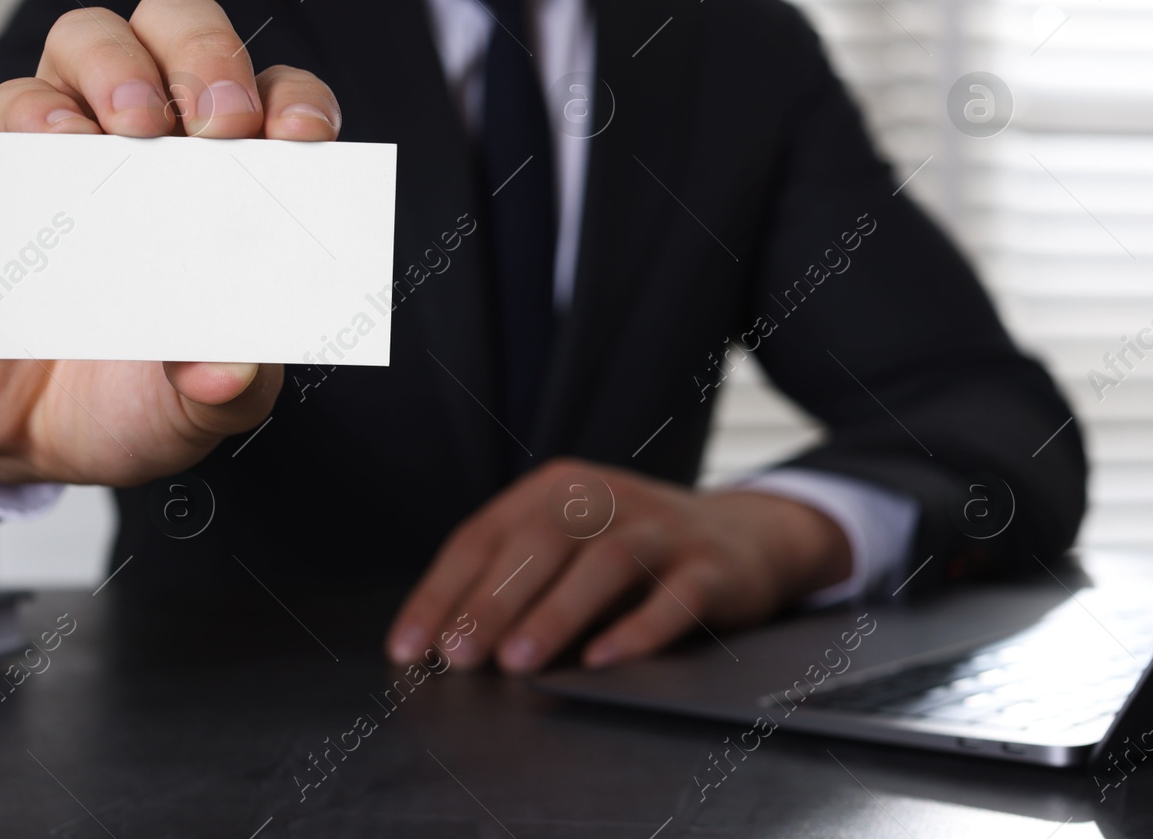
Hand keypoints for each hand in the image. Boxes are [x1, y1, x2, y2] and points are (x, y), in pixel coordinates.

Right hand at [0, 0, 341, 486]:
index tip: (304, 140)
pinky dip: (36, 113)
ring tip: (137, 128)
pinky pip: (9, 106)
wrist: (19, 440)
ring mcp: (69, 144)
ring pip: (90, 37)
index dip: (296, 103)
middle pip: (182, 28)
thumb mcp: (198, 408)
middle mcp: (153, 138)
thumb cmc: (128, 395)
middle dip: (209, 55)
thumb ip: (226, 387)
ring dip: (121, 66)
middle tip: (221, 122)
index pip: (275, 98)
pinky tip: (63, 148)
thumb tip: (229, 369)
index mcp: (228, 175)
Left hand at [386, 459, 852, 671]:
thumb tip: (444, 647)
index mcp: (554, 490)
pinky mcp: (711, 567)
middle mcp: (605, 498)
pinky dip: (638, 631)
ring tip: (517, 662)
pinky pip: (674, 598)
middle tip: (458, 656)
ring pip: (603, 565)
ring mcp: (661, 529)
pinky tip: (603, 660)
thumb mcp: (569, 551)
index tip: (409, 646)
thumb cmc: (631, 556)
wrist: (743, 538)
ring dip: (556, 614)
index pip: (483, 537)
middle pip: (539, 544)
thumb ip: (516, 585)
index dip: (441, 592)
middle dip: (492, 603)